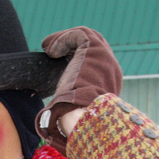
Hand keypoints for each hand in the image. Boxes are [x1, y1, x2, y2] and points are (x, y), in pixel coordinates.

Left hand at [34, 27, 121, 153]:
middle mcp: (110, 69)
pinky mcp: (95, 51)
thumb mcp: (75, 113)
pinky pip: (79, 35)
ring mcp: (104, 59)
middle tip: (53, 51)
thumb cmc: (76, 123)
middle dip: (72, 45)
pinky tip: (50, 50)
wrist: (84, 118)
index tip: (60, 62)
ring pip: (86, 37)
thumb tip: (50, 120)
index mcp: (109, 84)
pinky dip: (63, 39)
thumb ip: (69, 108)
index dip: (77, 59)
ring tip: (48, 48)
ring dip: (65, 39)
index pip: (96, 63)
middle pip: (94, 46)